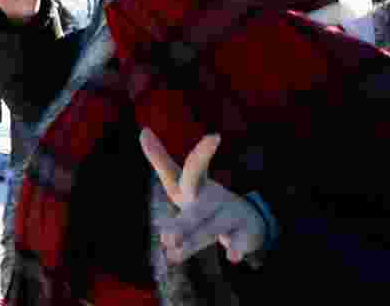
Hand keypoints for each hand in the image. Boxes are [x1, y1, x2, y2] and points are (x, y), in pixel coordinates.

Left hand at [140, 129, 265, 264]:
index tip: (215, 136)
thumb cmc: (203, 199)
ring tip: (172, 253)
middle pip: (197, 209)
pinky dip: (236, 248)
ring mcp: (230, 215)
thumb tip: (143, 131)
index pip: (194, 168)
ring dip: (193, 241)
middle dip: (182, 222)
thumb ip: (161, 160)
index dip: (202, 153)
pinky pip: (239, 242)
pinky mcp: (244, 234)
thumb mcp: (181, 183)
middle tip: (165, 237)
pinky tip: (232, 258)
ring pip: (211, 228)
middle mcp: (213, 198)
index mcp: (196, 185)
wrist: (246, 220)